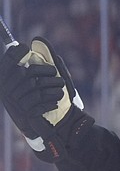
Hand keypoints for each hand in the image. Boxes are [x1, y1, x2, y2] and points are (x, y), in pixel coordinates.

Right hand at [0, 36, 91, 161]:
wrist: (52, 129)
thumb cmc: (47, 100)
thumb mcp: (44, 80)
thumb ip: (42, 61)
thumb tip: (38, 41)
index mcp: (9, 81)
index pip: (6, 63)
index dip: (14, 54)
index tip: (24, 47)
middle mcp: (8, 91)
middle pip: (27, 73)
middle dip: (47, 72)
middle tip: (58, 76)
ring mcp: (15, 103)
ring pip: (36, 88)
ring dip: (53, 87)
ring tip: (61, 90)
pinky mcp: (25, 115)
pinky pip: (39, 103)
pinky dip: (51, 101)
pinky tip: (56, 102)